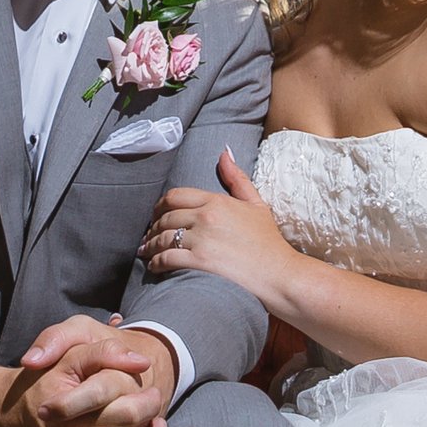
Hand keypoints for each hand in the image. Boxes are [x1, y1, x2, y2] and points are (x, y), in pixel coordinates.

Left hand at [143, 152, 302, 309]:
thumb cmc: (269, 242)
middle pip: (166, 217)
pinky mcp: (199, 262)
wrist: (279, 273)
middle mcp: (206, 216)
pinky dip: (156, 262)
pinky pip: (167, 258)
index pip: (176, 196)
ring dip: (151, 246)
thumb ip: (237, 178)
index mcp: (217, 201)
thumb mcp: (256, 204)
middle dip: (153, 227)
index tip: (156, 214)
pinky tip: (155, 266)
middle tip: (148, 236)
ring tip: (147, 252)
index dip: (161, 206)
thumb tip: (224, 153)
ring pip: (163, 238)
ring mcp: (202, 239)